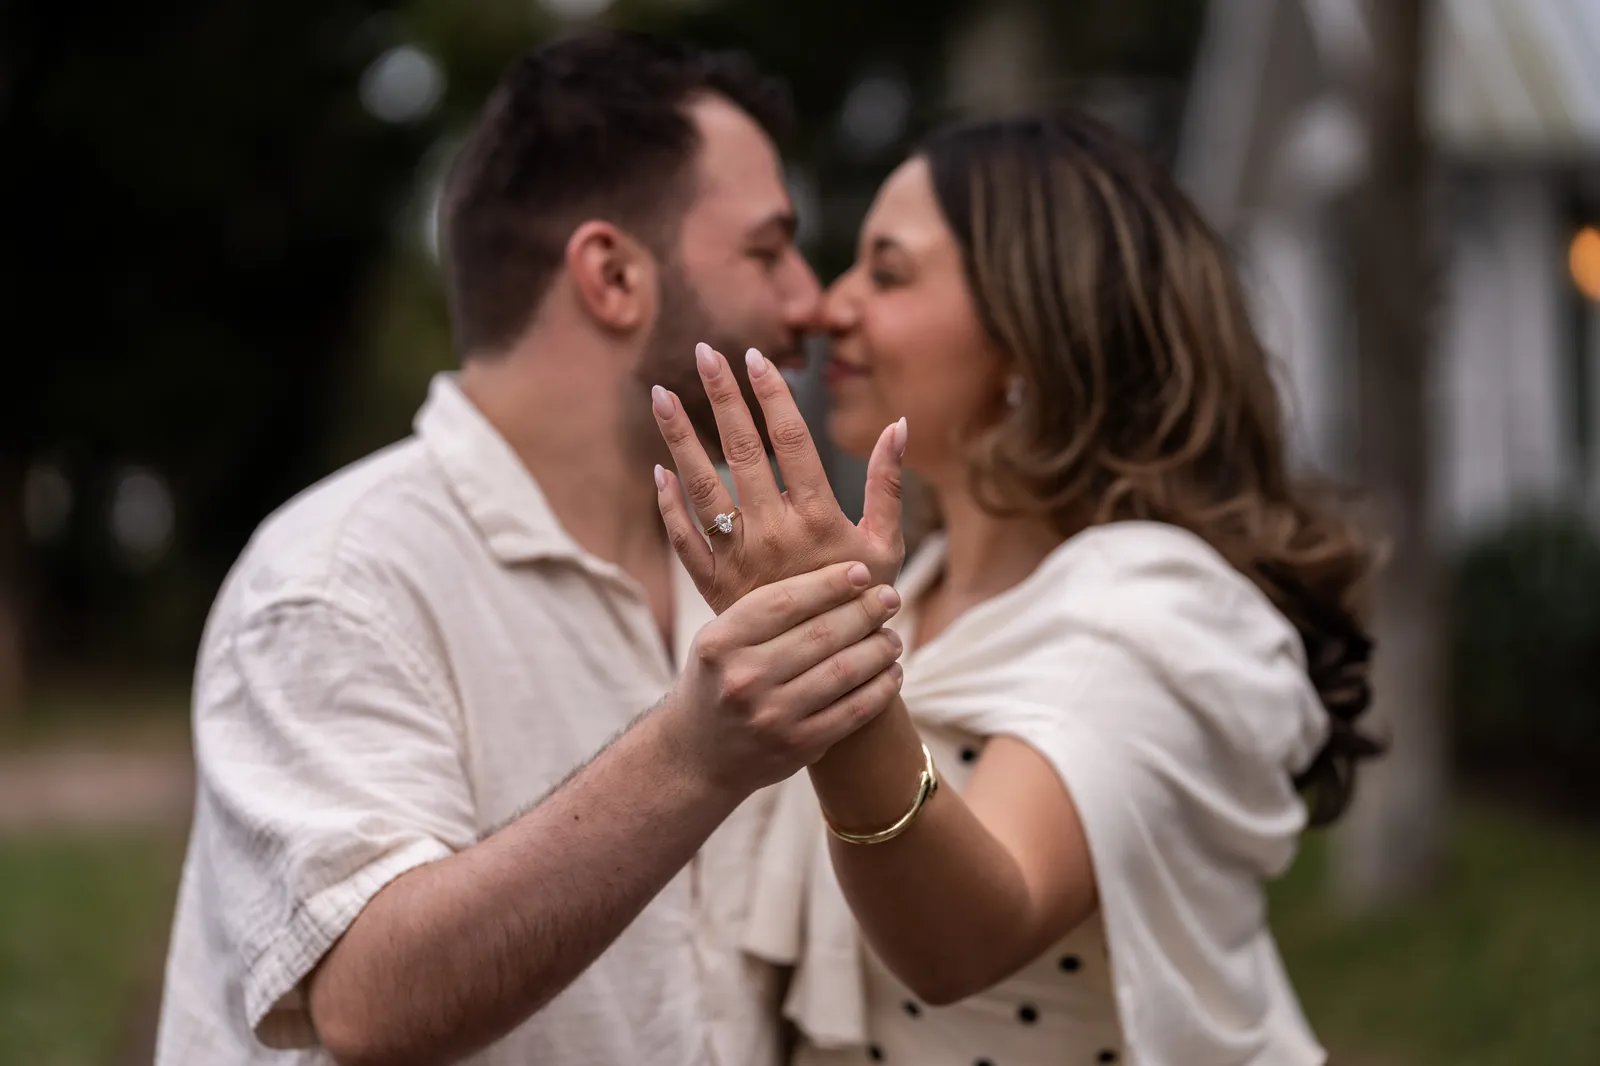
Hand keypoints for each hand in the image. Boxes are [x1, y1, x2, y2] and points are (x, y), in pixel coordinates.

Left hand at [650, 342, 906, 613]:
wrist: (827, 673)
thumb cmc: (863, 602)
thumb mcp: (887, 544)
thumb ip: (889, 484)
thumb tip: (899, 425)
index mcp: (817, 518)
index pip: (790, 441)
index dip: (772, 395)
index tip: (755, 357)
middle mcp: (773, 533)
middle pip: (741, 451)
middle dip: (722, 397)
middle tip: (704, 354)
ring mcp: (738, 559)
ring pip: (702, 487)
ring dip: (679, 439)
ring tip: (660, 395)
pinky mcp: (714, 585)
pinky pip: (684, 538)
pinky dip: (669, 505)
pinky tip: (659, 471)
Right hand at [659, 560, 904, 797]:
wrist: (699, 755)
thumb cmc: (719, 680)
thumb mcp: (721, 639)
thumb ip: (766, 609)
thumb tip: (836, 573)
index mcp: (721, 641)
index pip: (785, 601)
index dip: (830, 583)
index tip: (862, 572)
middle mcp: (743, 678)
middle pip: (822, 633)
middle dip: (865, 611)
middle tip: (890, 597)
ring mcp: (771, 716)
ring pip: (844, 670)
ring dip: (879, 648)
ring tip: (893, 637)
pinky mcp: (798, 746)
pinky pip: (854, 711)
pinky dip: (881, 688)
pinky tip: (892, 672)